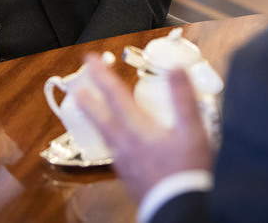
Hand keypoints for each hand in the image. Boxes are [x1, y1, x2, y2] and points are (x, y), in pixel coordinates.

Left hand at [77, 53, 212, 201]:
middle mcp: (124, 143)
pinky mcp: (127, 173)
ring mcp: (123, 160)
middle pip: (99, 114)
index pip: (114, 95)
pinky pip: (109, 147)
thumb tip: (175, 69)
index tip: (90, 59)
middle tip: (76, 82)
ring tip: (85, 105)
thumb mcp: (192, 131)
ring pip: (101, 132)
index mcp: (137, 129)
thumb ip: (183, 98)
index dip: (101, 74)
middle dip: (88, 95)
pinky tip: (110, 137)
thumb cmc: (185, 173)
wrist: (177, 208)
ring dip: (93, 114)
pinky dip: (105, 134)